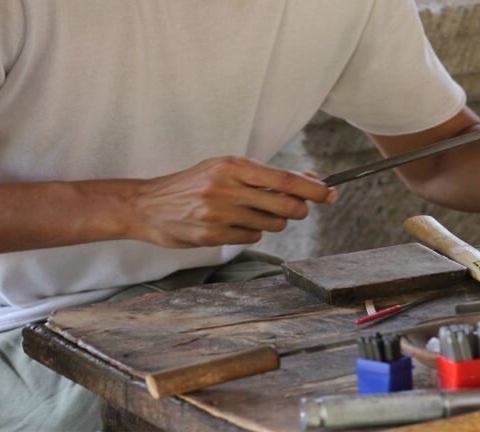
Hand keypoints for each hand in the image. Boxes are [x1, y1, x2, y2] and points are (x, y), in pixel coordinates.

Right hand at [131, 156, 335, 246]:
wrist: (148, 205)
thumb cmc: (193, 184)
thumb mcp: (225, 169)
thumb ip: (266, 176)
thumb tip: (311, 181)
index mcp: (232, 165)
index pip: (284, 179)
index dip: (313, 190)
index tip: (331, 194)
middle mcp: (226, 188)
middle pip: (284, 206)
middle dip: (298, 211)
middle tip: (297, 210)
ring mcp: (218, 214)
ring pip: (270, 226)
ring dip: (270, 222)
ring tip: (251, 213)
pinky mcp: (212, 236)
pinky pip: (251, 238)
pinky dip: (250, 233)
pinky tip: (232, 224)